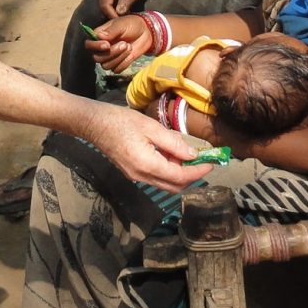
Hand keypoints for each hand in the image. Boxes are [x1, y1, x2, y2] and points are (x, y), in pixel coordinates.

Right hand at [84, 102, 208, 191]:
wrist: (95, 124)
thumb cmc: (122, 121)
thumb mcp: (151, 127)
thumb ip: (173, 143)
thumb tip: (193, 154)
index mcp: (148, 165)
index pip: (180, 177)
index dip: (198, 172)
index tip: (212, 163)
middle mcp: (142, 177)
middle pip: (174, 186)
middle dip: (191, 176)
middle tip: (202, 159)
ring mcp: (136, 177)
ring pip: (166, 184)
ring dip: (180, 173)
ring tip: (186, 153)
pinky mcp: (133, 173)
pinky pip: (156, 177)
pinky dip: (168, 170)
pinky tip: (170, 153)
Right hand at [88, 15, 152, 72]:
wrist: (146, 32)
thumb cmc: (131, 24)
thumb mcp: (122, 24)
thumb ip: (111, 31)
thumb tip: (99, 36)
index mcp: (99, 36)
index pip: (89, 45)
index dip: (96, 47)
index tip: (107, 44)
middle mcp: (102, 48)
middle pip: (97, 58)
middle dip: (111, 53)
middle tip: (124, 44)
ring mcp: (110, 57)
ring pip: (106, 66)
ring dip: (119, 58)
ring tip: (129, 47)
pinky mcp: (118, 64)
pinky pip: (116, 70)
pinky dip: (124, 63)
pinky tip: (130, 54)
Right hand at [97, 0, 148, 18]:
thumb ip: (125, 3)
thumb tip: (118, 12)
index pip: (105, 6)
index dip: (112, 14)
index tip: (121, 20)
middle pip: (103, 8)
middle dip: (112, 15)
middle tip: (122, 21)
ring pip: (105, 9)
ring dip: (112, 14)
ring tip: (122, 18)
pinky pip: (107, 8)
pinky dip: (113, 12)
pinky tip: (121, 15)